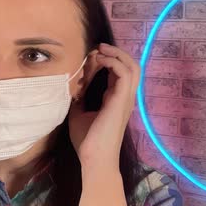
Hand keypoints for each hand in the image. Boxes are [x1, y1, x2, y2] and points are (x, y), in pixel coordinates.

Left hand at [68, 43, 139, 172]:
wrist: (93, 158)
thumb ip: (80, 98)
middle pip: (131, 66)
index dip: (105, 60)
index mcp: (116, 99)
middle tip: (99, 47)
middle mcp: (124, 97)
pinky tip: (99, 61)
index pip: (118, 73)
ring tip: (99, 51)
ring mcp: (125, 98)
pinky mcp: (122, 100)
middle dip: (116, 52)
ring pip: (132, 67)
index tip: (88, 58)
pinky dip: (113, 62)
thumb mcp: (79, 112)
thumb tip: (73, 85)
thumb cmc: (87, 140)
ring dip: (116, 54)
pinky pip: (124, 73)